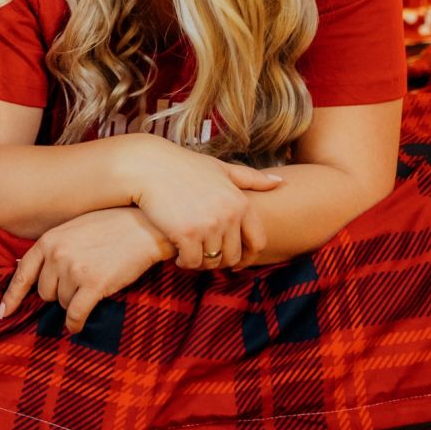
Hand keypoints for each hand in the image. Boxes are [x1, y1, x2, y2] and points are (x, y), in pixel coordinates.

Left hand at [0, 208, 172, 334]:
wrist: (144, 226)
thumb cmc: (111, 226)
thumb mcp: (75, 229)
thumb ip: (56, 249)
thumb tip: (43, 278)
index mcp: (49, 240)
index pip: (23, 273)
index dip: (12, 296)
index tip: (3, 314)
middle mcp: (57, 255)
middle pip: (45, 293)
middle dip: (59, 293)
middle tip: (80, 281)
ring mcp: (74, 270)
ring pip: (64, 303)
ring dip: (75, 302)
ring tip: (94, 284)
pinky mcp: (93, 284)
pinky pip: (76, 314)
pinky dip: (76, 324)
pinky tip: (78, 326)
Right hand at [126, 136, 283, 269]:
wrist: (149, 166)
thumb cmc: (184, 166)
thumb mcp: (220, 168)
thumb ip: (251, 178)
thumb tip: (281, 182)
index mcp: (240, 202)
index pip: (257, 241)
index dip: (248, 256)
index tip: (236, 260)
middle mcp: (228, 215)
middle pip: (234, 256)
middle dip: (221, 261)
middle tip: (206, 257)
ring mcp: (207, 225)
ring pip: (212, 261)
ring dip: (202, 263)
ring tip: (191, 255)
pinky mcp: (186, 234)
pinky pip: (192, 262)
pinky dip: (185, 263)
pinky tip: (177, 255)